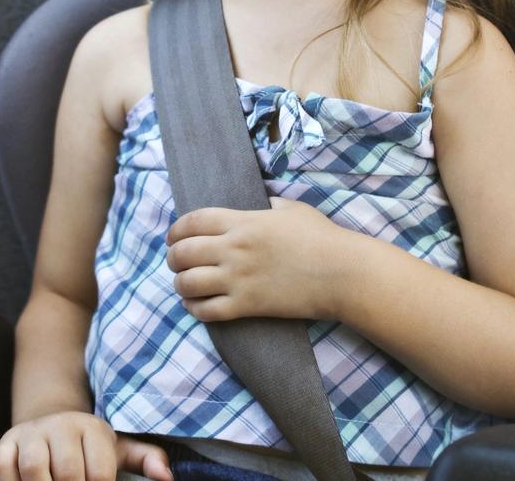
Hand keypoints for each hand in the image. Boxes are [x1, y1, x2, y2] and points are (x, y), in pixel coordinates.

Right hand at [0, 411, 173, 480]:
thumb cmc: (91, 447)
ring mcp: (34, 433)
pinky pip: (5, 468)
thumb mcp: (120, 450)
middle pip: (69, 474)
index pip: (100, 474)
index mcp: (95, 429)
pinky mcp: (7, 442)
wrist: (52, 422)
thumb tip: (167, 478)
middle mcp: (65, 425)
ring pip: (36, 471)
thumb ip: (146, 460)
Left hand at [165, 197, 349, 321]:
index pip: (192, 221)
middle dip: (172, 258)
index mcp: (243, 222)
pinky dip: (195, 309)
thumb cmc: (321, 238)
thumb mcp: (292, 209)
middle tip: (176, 262)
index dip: (175, 230)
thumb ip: (268, 205)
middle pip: (182, 252)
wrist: (341, 273)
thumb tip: (259, 203)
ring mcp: (239, 279)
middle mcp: (234, 249)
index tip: (173, 237)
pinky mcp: (248, 305)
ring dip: (180, 284)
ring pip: (187, 283)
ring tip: (186, 285)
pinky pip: (206, 311)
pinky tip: (198, 306)